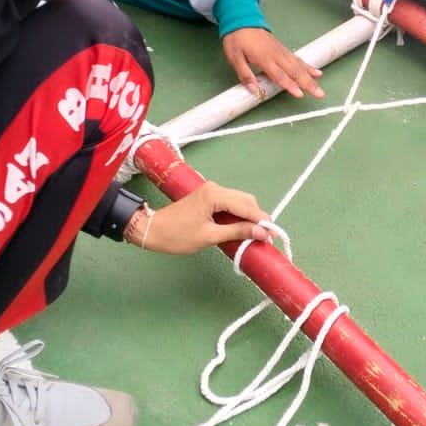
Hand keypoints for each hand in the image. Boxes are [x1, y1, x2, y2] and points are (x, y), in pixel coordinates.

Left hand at [141, 182, 275, 254]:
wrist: (153, 230)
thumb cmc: (178, 235)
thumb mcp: (210, 236)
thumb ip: (237, 232)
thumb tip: (261, 233)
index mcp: (215, 194)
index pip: (247, 206)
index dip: (261, 221)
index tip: (272, 235)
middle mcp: (216, 188)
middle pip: (246, 200)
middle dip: (256, 218)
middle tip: (263, 238)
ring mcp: (212, 191)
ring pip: (239, 201)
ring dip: (248, 217)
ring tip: (253, 235)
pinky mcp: (209, 197)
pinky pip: (230, 204)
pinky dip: (238, 215)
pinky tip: (240, 228)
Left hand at [222, 28, 323, 98]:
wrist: (241, 20)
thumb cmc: (236, 39)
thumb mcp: (234, 58)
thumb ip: (245, 75)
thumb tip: (254, 91)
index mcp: (264, 58)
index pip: (279, 75)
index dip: (290, 85)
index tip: (300, 94)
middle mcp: (276, 55)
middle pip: (295, 71)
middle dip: (308, 84)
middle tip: (319, 94)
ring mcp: (281, 51)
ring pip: (299, 66)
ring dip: (311, 77)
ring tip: (320, 88)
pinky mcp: (283, 49)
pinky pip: (298, 59)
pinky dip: (308, 66)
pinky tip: (316, 72)